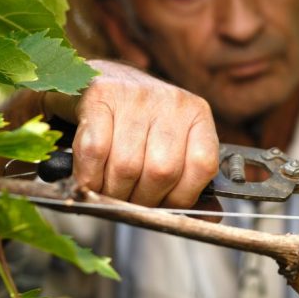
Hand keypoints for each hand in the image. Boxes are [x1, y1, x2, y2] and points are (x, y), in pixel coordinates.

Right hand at [43, 60, 218, 208]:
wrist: (98, 80)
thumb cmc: (137, 125)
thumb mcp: (173, 146)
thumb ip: (191, 182)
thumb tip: (211, 217)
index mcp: (197, 115)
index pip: (202, 166)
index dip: (181, 197)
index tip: (163, 205)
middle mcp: (172, 101)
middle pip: (162, 171)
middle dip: (141, 200)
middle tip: (128, 201)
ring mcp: (137, 94)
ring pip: (127, 166)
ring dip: (112, 192)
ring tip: (107, 191)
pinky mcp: (100, 94)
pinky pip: (95, 151)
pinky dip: (89, 176)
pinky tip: (88, 179)